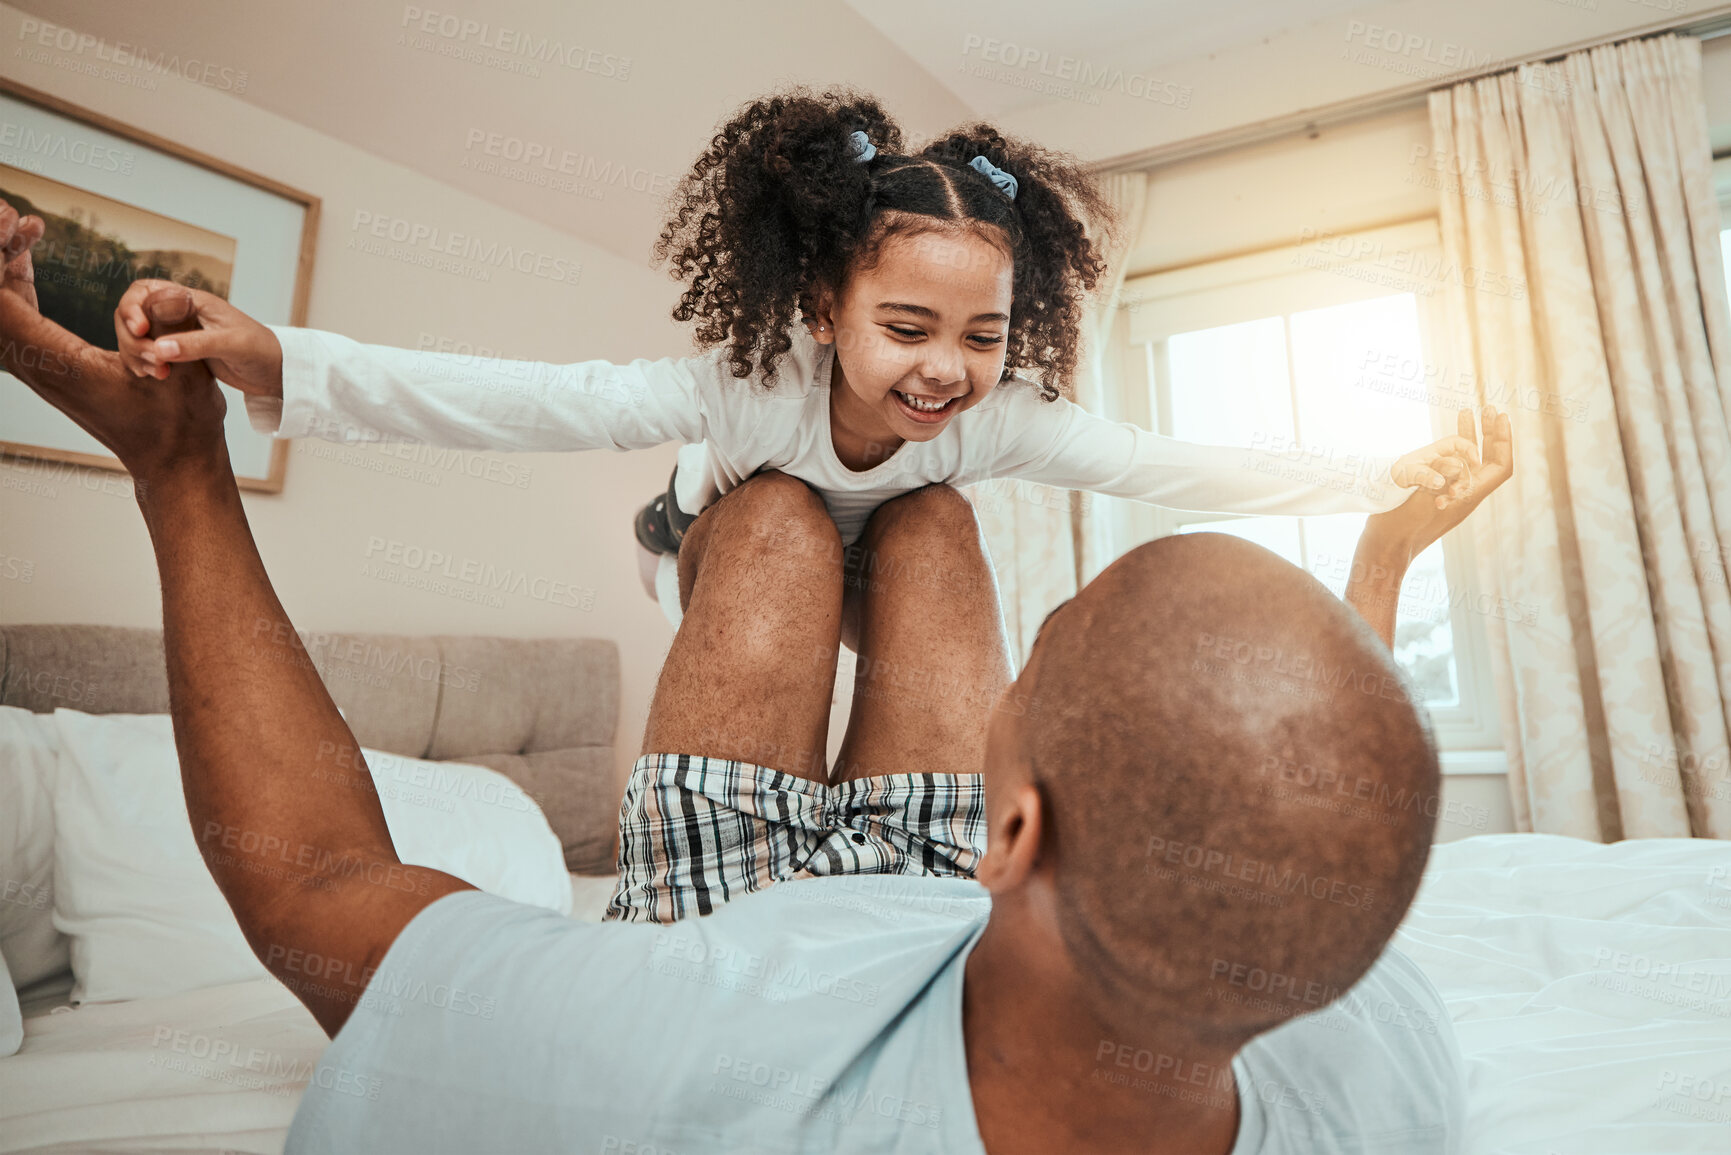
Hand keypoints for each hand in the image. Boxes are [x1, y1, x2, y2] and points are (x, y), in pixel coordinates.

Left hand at [0, 201, 228, 484]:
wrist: (174, 461)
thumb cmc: (179, 421)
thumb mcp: (174, 367)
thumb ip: (157, 329)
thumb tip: (150, 298)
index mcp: (59, 363)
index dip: (0, 254)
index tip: (18, 222)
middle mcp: (36, 365)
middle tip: (14, 215)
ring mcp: (36, 367)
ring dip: (2, 263)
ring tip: (21, 227)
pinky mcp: (45, 365)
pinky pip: (11, 315)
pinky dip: (10, 280)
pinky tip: (22, 255)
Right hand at [116, 278, 283, 399]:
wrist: (276, 371)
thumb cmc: (262, 350)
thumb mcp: (231, 345)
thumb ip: (196, 345)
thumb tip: (159, 348)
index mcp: (191, 300)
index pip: (145, 291)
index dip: (133, 307)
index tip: (140, 330)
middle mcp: (179, 313)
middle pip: (133, 314)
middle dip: (132, 338)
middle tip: (152, 362)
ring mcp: (176, 333)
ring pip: (136, 336)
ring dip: (136, 353)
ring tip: (156, 373)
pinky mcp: (178, 353)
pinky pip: (147, 353)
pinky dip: (142, 363)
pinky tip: (152, 376)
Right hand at [1367, 406, 1512, 564]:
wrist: (1385, 548)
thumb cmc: (1400, 527)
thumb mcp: (1422, 499)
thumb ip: (1440, 478)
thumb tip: (1457, 460)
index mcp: (1468, 498)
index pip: (1500, 466)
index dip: (1503, 440)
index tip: (1499, 417)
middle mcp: (1464, 497)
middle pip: (1489, 462)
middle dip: (1490, 433)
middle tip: (1489, 409)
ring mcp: (1450, 497)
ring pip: (1469, 463)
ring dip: (1470, 438)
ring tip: (1467, 413)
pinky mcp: (1434, 497)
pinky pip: (1451, 469)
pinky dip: (1450, 450)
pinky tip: (1441, 440)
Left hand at [1389, 430, 1482, 503]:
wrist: (1394, 483)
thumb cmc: (1401, 470)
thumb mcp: (1409, 471)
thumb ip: (1424, 475)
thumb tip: (1440, 482)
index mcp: (1439, 449)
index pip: (1460, 443)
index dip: (1471, 450)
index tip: (1476, 462)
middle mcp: (1447, 460)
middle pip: (1465, 465)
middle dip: (1463, 478)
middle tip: (1454, 491)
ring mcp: (1448, 473)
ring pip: (1461, 480)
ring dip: (1457, 491)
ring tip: (1442, 501)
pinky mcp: (1446, 486)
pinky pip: (1453, 492)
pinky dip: (1448, 499)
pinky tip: (1439, 504)